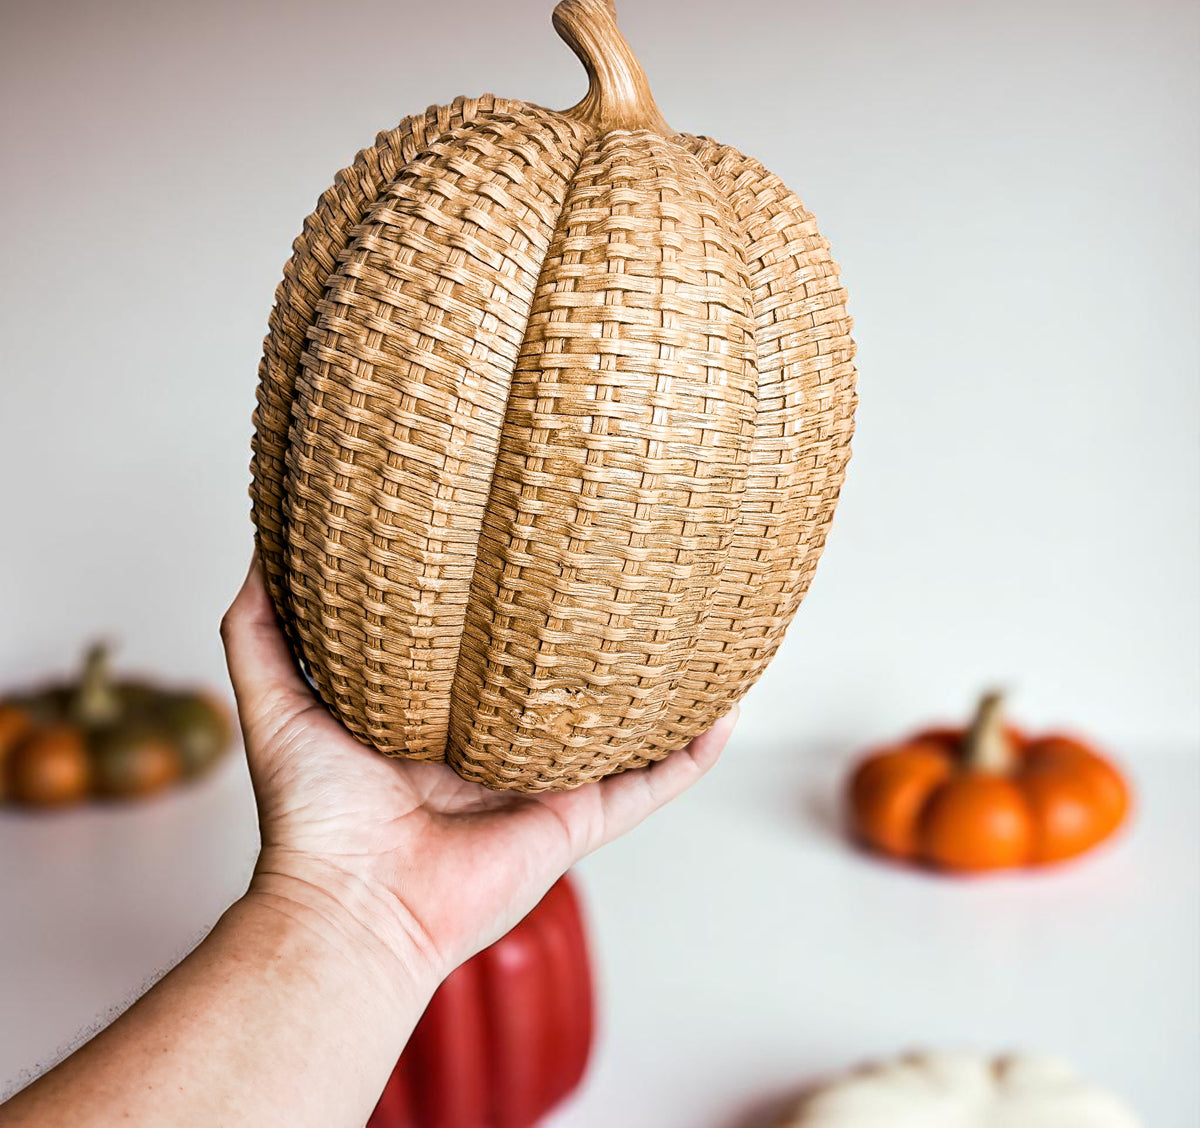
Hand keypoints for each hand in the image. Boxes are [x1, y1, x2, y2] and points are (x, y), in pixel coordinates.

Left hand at [221, 558, 735, 994]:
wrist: (352, 904)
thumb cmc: (313, 819)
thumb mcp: (278, 702)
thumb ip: (261, 630)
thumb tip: (263, 550)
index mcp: (442, 726)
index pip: (490, 658)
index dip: (512, 611)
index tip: (535, 553)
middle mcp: (500, 754)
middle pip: (562, 688)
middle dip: (593, 639)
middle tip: (624, 573)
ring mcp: (546, 787)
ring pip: (620, 730)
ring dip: (658, 690)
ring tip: (692, 631)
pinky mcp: (579, 821)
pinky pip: (652, 784)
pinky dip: (692, 752)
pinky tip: (725, 708)